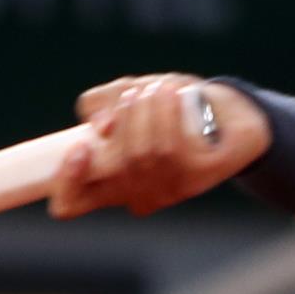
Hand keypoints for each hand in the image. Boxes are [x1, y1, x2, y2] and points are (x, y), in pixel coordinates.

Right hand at [48, 75, 269, 218]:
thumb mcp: (127, 94)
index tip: (78, 148)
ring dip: (146, 111)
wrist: (228, 111)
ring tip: (158, 88)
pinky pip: (173, 148)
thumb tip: (100, 128)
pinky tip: (175, 93)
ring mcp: (170, 191)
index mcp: (108, 182)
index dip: (66, 181)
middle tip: (134, 94)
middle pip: (114, 164)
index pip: (70, 205)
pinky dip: (168, 113)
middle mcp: (136, 194)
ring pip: (143, 153)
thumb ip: (100, 103)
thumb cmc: (170, 106)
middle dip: (123, 118)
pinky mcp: (200, 178)